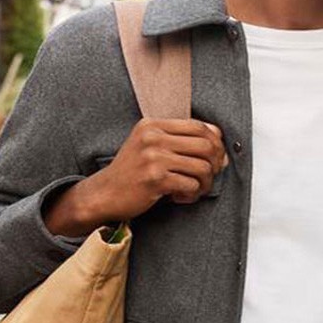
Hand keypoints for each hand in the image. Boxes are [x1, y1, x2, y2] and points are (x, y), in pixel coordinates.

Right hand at [45, 118, 227, 235]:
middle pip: (206, 144)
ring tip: (195, 189)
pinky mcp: (155, 179)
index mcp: (153, 125)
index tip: (215, 157)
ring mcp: (153, 157)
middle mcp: (153, 137)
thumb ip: (178, 139)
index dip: (215, 142)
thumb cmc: (130, 172)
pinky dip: (191, 194)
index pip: (198, 125)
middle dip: (215, 163)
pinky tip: (180, 197)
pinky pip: (191, 184)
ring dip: (205, 182)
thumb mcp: (150, 146)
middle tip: (209, 176)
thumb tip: (218, 138)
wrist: (104, 193)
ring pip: (202, 166)